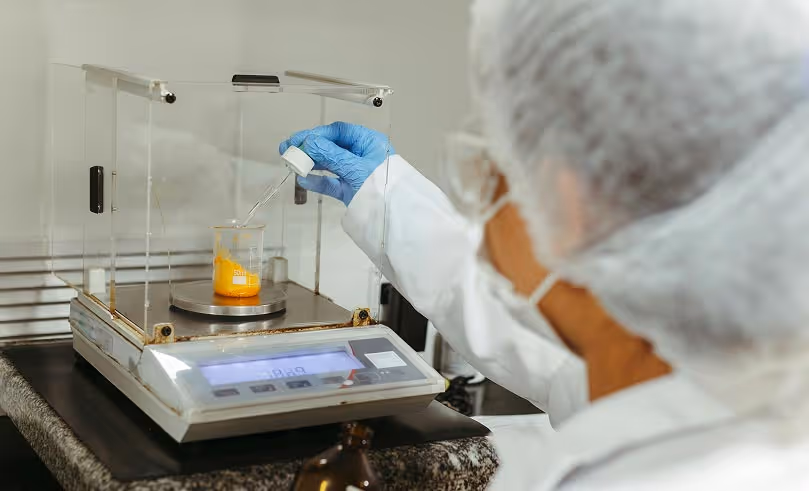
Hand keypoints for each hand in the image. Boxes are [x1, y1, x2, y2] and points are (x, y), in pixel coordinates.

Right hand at [279, 122, 394, 205]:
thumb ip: (331, 155)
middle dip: (310, 148)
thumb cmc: (382, 187)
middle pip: (332, 147)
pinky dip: (318, 181)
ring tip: (292, 165)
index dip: (317, 135)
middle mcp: (363, 155)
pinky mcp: (352, 191)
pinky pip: (332, 183)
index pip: (339, 132)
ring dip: (311, 164)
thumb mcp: (355, 168)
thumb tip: (308, 142)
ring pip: (330, 164)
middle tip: (287, 151)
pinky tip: (304, 181)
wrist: (394, 220)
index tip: (298, 140)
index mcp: (369, 143)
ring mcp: (356, 173)